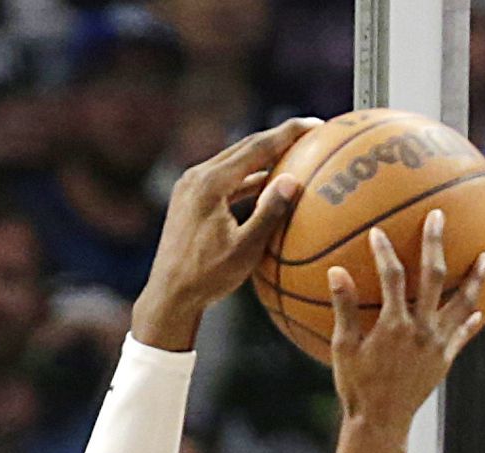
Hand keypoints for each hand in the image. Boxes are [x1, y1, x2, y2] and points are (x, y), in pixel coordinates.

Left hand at [131, 116, 323, 350]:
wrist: (168, 295)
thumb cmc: (207, 278)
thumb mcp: (244, 250)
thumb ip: (269, 213)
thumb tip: (292, 179)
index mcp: (210, 183)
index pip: (256, 147)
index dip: (288, 133)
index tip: (316, 124)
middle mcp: (197, 177)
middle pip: (245, 147)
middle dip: (278, 137)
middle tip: (310, 132)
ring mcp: (189, 186)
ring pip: (233, 161)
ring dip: (263, 156)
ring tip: (292, 153)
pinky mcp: (188, 199)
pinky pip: (224, 179)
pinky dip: (247, 177)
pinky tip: (266, 183)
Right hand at [325, 211, 484, 429]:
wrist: (382, 423)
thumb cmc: (356, 387)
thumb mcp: (343, 348)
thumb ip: (343, 308)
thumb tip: (335, 271)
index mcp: (394, 325)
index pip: (392, 277)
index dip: (385, 252)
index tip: (378, 232)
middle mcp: (421, 329)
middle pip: (434, 277)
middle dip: (436, 243)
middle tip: (439, 217)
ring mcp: (438, 344)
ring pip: (462, 302)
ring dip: (475, 277)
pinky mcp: (446, 359)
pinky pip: (464, 334)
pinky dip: (473, 319)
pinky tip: (481, 308)